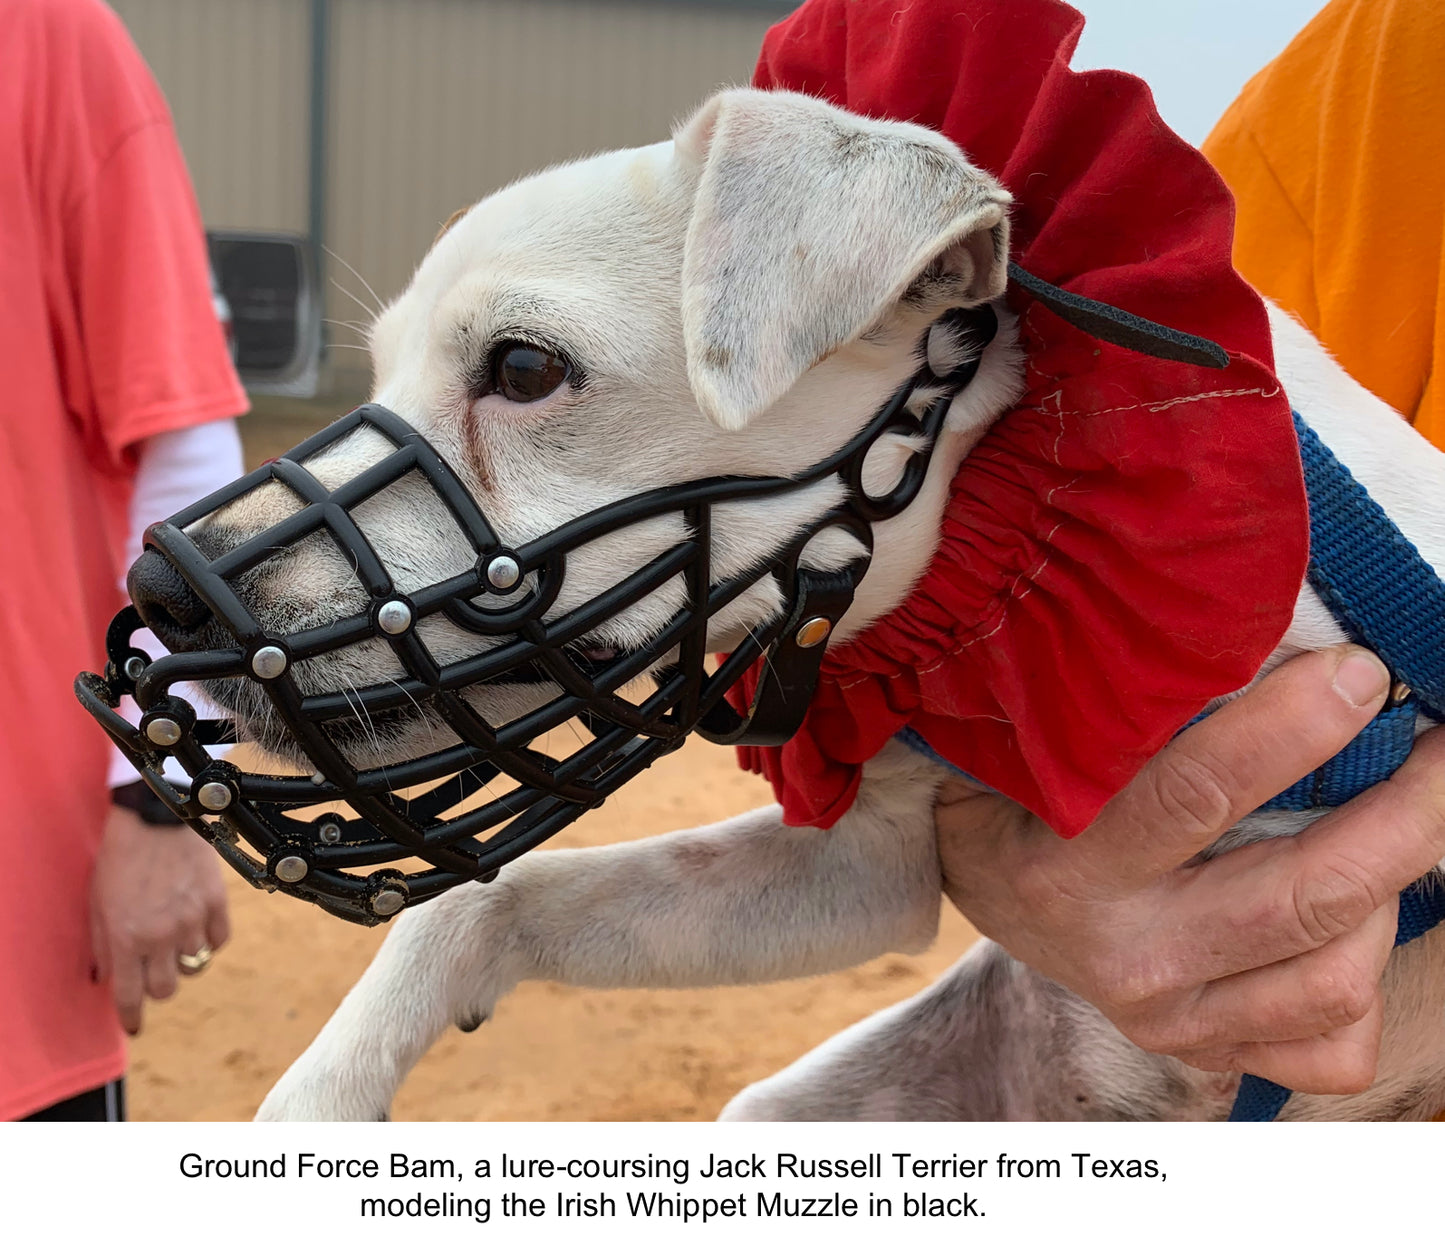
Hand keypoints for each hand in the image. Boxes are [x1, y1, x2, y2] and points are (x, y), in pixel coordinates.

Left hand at [90, 805, 230, 1034]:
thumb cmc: (121, 858)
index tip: (134, 1025)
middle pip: (167, 988)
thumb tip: (109, 978)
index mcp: (128, 938)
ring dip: (182, 956)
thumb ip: (105, 945)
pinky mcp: (217, 902)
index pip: (130, 996)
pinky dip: (209, 939)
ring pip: (194, 963)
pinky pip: (219, 939)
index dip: (131, 1017)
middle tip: (152, 970)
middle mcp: (162, 935)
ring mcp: (193, 919)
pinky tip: (197, 925)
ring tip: (173, 934)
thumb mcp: (99, 904)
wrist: (157, 817)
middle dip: (156, 985)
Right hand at [936, 643, 1444, 1095]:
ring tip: (1396, 826)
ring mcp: (1167, 1014)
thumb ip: (1124, 707)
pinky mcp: (1201, 1051)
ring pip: (1336, 979)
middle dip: (1405, 814)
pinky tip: (1348, 925)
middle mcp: (1124, 953)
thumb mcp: (1046, 740)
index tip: (1360, 671)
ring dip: (1393, 891)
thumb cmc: (1025, 788)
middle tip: (1439, 748)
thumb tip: (1250, 634)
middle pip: (1307, 897)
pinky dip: (1366, 987)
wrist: (987, 888)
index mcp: (1069, 866)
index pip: (1196, 793)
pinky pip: (1330, 1048)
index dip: (1294, 728)